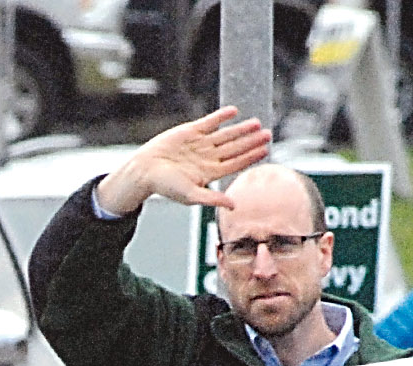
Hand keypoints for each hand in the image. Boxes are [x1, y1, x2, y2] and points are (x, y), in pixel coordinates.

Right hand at [94, 106, 271, 217]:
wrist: (145, 169)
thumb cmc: (165, 186)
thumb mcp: (190, 195)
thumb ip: (212, 199)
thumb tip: (234, 206)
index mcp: (210, 173)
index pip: (236, 163)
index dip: (251, 156)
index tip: (265, 150)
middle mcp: (208, 157)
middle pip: (235, 148)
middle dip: (251, 141)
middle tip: (267, 134)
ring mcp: (201, 144)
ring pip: (226, 134)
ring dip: (241, 129)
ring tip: (256, 123)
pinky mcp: (191, 131)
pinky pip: (210, 122)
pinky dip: (221, 117)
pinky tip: (234, 111)